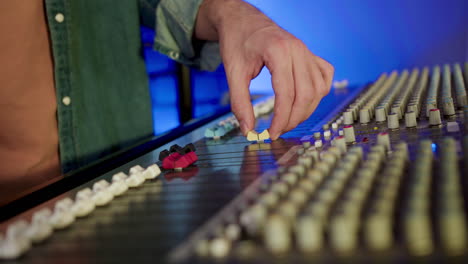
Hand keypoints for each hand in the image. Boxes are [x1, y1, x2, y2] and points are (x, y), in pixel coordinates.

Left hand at [196, 0, 333, 139]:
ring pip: (318, 88)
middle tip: (278, 131)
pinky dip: (319, 92)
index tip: (272, 133)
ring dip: (307, 109)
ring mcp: (306, 51)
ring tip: (289, 120)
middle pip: (306, 94)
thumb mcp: (233, 72)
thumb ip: (240, 102)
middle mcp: (297, 50)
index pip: (286, 94)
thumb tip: (248, 130)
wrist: (242, 19)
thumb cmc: (237, 40)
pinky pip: (324, 76)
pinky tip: (306, 101)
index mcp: (278, 51)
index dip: (281, 119)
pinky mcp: (309, 54)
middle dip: (294, 118)